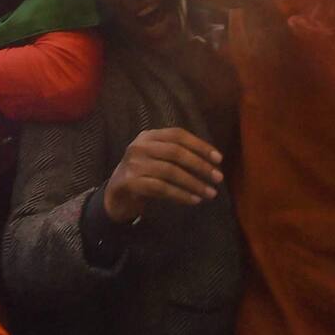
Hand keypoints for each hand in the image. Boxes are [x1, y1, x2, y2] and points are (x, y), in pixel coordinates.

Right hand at [101, 127, 224, 224]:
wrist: (116, 195)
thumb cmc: (143, 175)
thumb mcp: (157, 159)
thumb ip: (176, 155)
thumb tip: (211, 162)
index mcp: (148, 136)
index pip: (177, 135)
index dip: (200, 145)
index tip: (219, 159)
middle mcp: (139, 146)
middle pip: (175, 152)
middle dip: (200, 165)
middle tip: (218, 178)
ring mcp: (133, 164)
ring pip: (170, 171)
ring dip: (194, 183)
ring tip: (210, 193)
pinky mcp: (130, 183)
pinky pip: (161, 188)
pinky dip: (180, 194)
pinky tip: (194, 200)